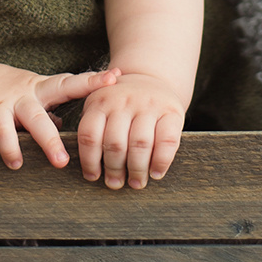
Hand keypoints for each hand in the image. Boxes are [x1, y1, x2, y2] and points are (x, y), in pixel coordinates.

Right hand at [0, 62, 120, 170]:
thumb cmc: (2, 93)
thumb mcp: (29, 96)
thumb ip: (49, 110)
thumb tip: (67, 129)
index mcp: (43, 87)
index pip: (73, 81)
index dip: (94, 80)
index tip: (118, 77)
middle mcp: (31, 91)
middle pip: (62, 88)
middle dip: (84, 94)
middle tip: (102, 115)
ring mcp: (12, 102)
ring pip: (35, 118)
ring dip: (49, 141)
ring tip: (60, 162)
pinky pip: (3, 132)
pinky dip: (10, 148)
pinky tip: (17, 163)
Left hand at [76, 71, 185, 189]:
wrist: (151, 78)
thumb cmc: (121, 104)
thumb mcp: (101, 106)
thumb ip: (94, 129)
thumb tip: (91, 172)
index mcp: (101, 100)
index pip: (90, 134)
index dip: (89, 161)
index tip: (93, 176)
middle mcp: (124, 100)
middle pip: (115, 143)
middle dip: (114, 169)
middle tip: (116, 183)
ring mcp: (149, 104)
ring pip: (140, 144)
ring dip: (137, 169)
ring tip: (136, 182)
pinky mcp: (172, 111)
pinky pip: (167, 141)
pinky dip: (161, 162)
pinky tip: (156, 173)